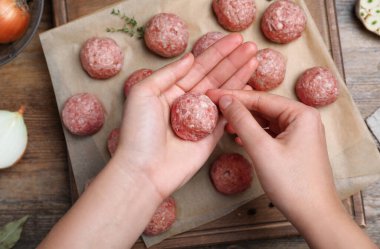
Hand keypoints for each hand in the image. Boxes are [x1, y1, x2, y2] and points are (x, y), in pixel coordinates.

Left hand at [113, 34, 257, 199]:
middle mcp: (187, 102)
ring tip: (254, 58)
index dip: (216, 52)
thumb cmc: (139, 132)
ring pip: (224, 93)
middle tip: (250, 46)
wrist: (145, 170)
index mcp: (170, 90)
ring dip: (239, 76)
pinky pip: (228, 115)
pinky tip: (250, 86)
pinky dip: (239, 101)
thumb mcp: (144, 93)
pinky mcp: (211, 136)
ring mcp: (200, 119)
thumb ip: (168, 74)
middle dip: (232, 60)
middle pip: (214, 76)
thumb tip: (190, 58)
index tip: (234, 40)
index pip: (197, 66)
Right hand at [207, 89, 377, 248]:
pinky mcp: (294, 146)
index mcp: (301, 114)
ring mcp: (300, 133)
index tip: (211, 95)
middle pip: (263, 108)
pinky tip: (238, 137)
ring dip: (244, 122)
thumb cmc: (292, 183)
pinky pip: (270, 133)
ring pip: (265, 120)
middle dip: (238, 109)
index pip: (260, 98)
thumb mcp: (262, 149)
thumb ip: (242, 121)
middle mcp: (303, 119)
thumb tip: (226, 100)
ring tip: (223, 123)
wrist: (314, 215)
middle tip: (214, 108)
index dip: (233, 97)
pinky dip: (254, 134)